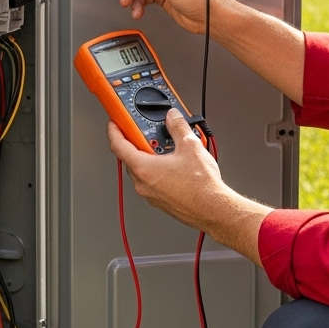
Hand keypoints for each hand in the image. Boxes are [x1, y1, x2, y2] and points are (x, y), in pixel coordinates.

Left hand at [106, 109, 270, 265]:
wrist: (214, 210)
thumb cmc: (201, 186)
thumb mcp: (190, 145)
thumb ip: (178, 127)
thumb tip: (173, 117)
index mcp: (144, 168)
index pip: (118, 146)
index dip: (114, 131)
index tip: (114, 123)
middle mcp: (143, 183)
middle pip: (131, 157)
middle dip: (139, 142)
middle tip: (151, 131)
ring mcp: (151, 194)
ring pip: (143, 170)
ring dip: (151, 156)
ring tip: (170, 147)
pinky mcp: (161, 201)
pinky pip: (153, 181)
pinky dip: (158, 169)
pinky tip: (176, 164)